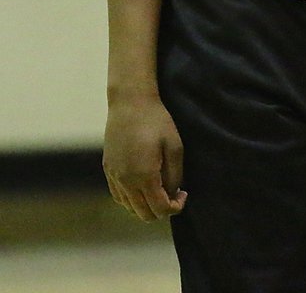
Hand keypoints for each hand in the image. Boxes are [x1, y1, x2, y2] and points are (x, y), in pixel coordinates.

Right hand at [103, 92, 186, 220]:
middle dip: (162, 210)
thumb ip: (174, 174)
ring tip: (161, 188)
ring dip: (146, 205)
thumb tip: (173, 193)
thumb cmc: (156, 121)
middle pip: (144, 214)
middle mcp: (125, 181)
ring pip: (130, 208)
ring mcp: (113, 177)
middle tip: (175, 194)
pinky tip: (144, 186)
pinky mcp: (108, 170)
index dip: (175, 207)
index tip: (184, 194)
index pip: (159, 209)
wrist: (130, 103)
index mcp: (143, 176)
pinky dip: (132, 199)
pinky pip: (119, 196)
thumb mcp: (174, 146)